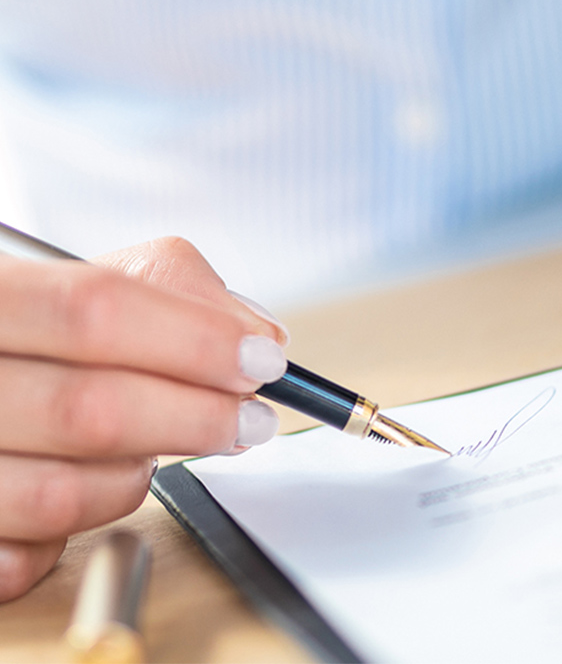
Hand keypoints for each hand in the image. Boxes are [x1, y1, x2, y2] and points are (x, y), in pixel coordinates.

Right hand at [0, 237, 286, 600]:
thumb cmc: (38, 327)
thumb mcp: (91, 274)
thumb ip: (175, 286)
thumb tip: (258, 335)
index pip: (94, 310)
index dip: (195, 340)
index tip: (263, 360)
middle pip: (89, 410)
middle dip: (197, 417)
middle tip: (249, 419)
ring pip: (63, 494)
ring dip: (139, 477)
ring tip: (158, 451)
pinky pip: (28, 557)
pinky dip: (84, 526)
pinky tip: (96, 484)